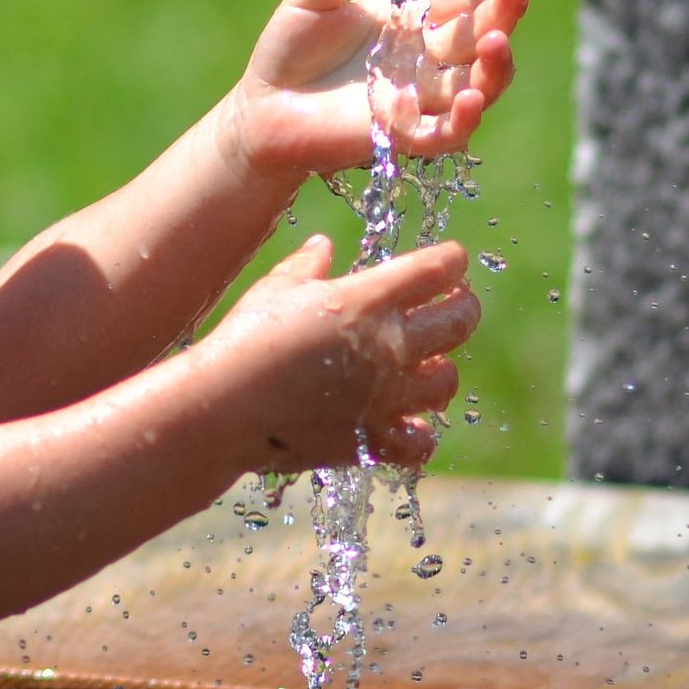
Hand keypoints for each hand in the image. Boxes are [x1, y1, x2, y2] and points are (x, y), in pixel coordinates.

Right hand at [191, 235, 477, 471]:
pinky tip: (405, 421)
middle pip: (461, 320)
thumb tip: (322, 247)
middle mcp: (389, 346)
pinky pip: (420, 441)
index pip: (438, 269)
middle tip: (455, 303)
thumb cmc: (245, 339)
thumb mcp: (275, 289)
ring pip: (447, 381)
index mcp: (368, 299)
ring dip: (441, 368)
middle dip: (463, 306)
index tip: (450, 260)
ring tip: (426, 363)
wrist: (224, 408)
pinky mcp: (374, 439)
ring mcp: (387, 396)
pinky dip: (419, 432)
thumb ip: (307, 266)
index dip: (451, 260)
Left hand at [218, 0, 540, 186]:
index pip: (465, 5)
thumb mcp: (312, 0)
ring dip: (495, 68)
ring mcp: (418, 101)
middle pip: (478, 41)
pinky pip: (445, 134)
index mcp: (411, 25)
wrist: (259, 110)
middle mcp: (424, 63)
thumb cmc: (286, 55)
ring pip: (475, 88)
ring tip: (497, 42)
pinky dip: (463, 120)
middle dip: (504, 16)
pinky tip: (470, 98)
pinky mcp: (401, 137)